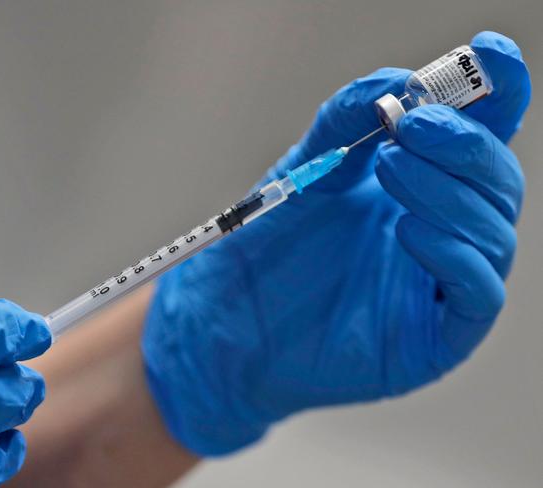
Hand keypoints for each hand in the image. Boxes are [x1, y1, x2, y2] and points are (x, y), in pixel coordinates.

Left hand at [142, 31, 530, 454]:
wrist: (230, 317)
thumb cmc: (269, 246)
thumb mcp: (307, 169)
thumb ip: (348, 121)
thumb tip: (395, 83)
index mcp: (420, 185)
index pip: (482, 134)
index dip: (498, 91)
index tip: (486, 52)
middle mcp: (441, 229)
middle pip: (495, 178)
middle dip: (462, 144)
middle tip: (412, 125)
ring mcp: (440, 283)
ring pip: (492, 230)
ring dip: (449, 191)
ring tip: (391, 168)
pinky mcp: (437, 335)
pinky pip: (477, 292)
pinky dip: (454, 254)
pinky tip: (407, 229)